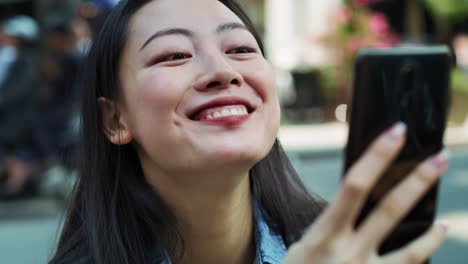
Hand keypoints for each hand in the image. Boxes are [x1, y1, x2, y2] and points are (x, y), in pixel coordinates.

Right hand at [282, 123, 447, 263]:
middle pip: (390, 209)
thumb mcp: (303, 249)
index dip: (377, 156)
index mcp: (324, 235)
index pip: (355, 185)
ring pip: (410, 248)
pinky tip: (434, 238)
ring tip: (447, 219)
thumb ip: (328, 229)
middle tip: (440, 158)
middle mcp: (349, 252)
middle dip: (417, 181)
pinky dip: (424, 251)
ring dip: (431, 231)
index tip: (396, 133)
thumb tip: (354, 205)